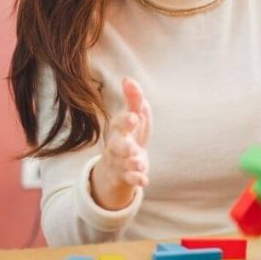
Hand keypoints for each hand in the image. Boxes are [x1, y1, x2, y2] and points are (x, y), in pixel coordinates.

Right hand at [90, 78, 152, 210]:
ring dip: (132, 163)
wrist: (119, 165)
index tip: (134, 117)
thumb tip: (128, 79)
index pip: (119, 124)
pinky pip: (130, 179)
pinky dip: (136, 180)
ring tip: (140, 162)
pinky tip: (144, 180)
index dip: (126, 121)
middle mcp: (116, 146)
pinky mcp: (126, 177)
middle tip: (131, 147)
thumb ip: (133, 99)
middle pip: (116, 147)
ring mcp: (120, 163)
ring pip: (124, 164)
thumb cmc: (130, 134)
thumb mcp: (134, 116)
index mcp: (118, 130)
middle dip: (123, 147)